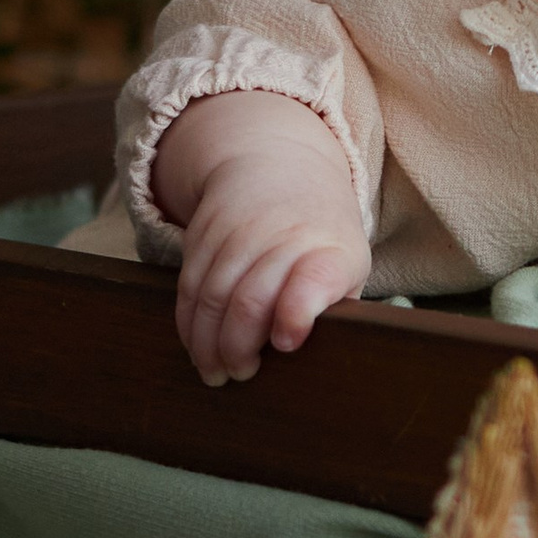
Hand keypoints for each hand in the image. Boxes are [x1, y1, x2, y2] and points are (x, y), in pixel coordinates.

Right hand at [152, 91, 372, 383]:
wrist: (276, 163)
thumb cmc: (321, 236)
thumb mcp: (348, 265)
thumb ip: (334, 307)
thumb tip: (320, 359)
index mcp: (329, 250)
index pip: (313, 280)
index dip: (296, 314)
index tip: (285, 345)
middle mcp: (283, 236)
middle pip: (250, 299)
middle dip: (238, 347)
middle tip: (240, 374)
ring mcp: (238, 232)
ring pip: (212, 297)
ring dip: (207, 343)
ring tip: (215, 372)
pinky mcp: (203, 232)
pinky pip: (189, 285)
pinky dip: (189, 322)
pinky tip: (197, 344)